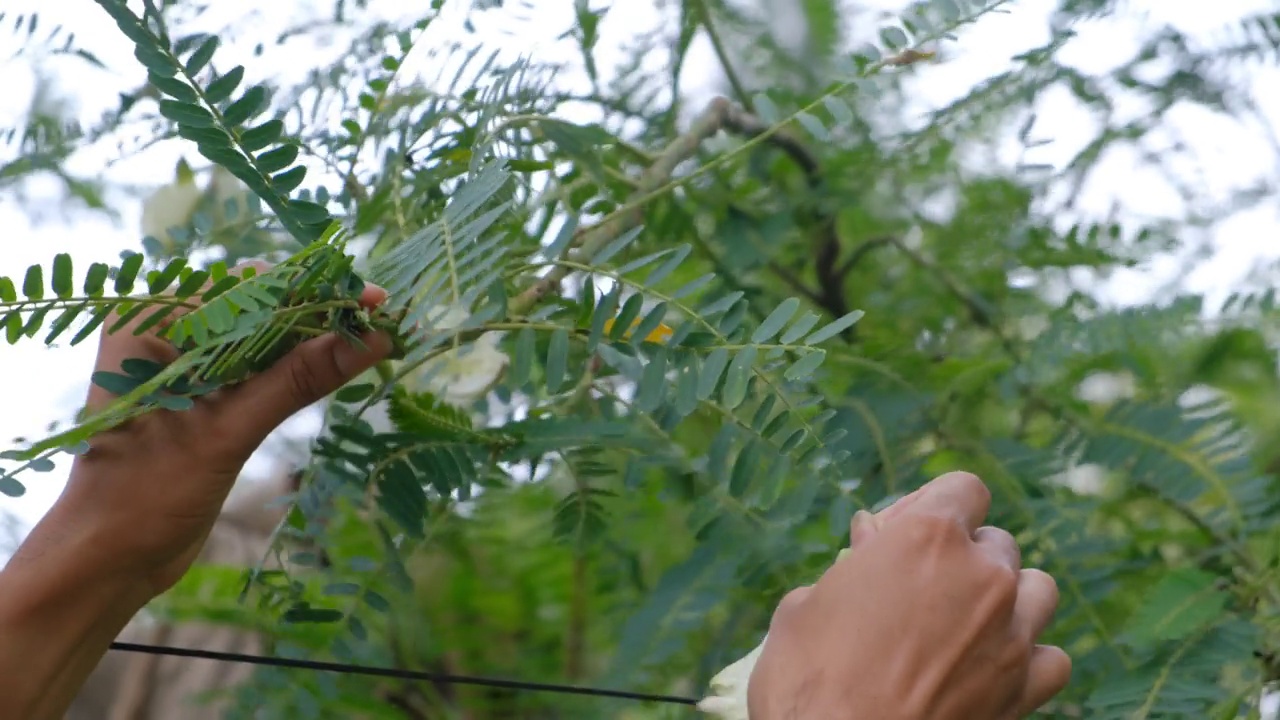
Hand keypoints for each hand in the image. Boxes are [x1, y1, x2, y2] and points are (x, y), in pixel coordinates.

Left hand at [58, 259, 393, 595]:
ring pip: (267, 339)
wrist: (105, 565)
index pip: (246, 289)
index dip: (314, 291)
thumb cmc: (142, 495)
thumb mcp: (226, 432)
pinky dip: (300, 371)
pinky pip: (262, 371)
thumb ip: (298, 380)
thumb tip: (372, 339)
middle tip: (384, 322)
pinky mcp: (205, 399)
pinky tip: (341, 367)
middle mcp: (166, 333)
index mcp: (149, 321)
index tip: (372, 301)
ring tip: (375, 342)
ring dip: (317, 342)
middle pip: (260, 308)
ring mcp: (186, 366)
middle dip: (321, 314)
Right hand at [747, 472, 1070, 719]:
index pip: (963, 488)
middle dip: (963, 558)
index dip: (934, 506)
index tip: (903, 536)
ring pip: (1038, 590)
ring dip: (1009, 598)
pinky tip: (992, 667)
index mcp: (926, 536)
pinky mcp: (1023, 691)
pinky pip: (1052, 658)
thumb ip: (854, 566)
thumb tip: (870, 548)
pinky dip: (1028, 658)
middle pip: (996, 542)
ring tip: (967, 622)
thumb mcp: (808, 604)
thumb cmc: (807, 679)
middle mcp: (982, 575)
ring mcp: (1011, 635)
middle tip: (919, 589)